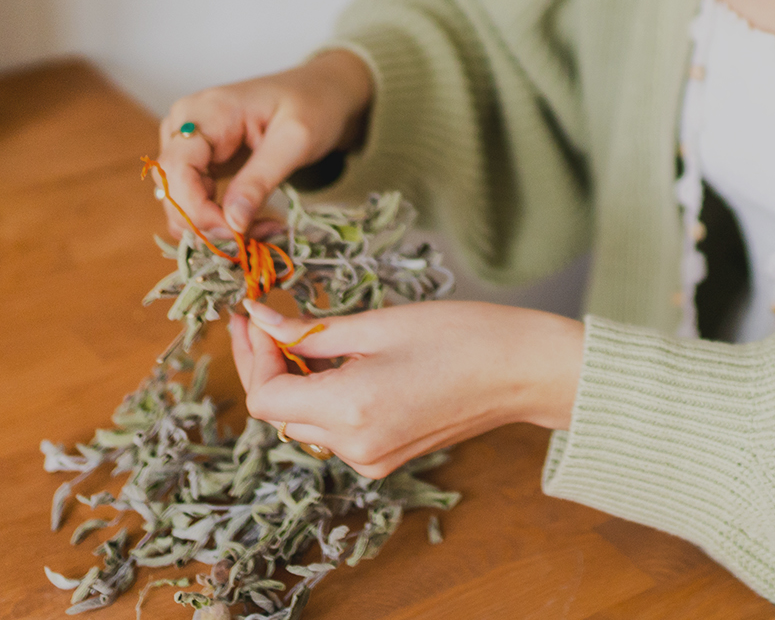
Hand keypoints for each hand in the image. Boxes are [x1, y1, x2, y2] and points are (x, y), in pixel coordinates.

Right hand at [155, 50, 372, 241]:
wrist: (321, 92)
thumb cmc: (312, 105)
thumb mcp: (295, 139)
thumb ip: (261, 179)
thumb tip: (232, 224)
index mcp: (204, 112)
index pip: (177, 170)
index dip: (197, 210)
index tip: (236, 234)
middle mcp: (183, 126)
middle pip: (172, 190)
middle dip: (208, 224)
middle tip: (258, 236)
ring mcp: (187, 145)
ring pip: (178, 202)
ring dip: (214, 226)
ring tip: (263, 228)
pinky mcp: (198, 163)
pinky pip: (193, 201)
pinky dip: (217, 220)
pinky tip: (252, 222)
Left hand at [230, 299, 584, 479]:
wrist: (522, 371)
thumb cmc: (460, 335)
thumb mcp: (378, 324)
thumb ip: (311, 330)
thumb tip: (259, 320)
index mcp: (350, 410)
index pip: (265, 396)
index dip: (252, 355)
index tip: (254, 316)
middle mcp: (355, 447)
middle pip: (281, 413)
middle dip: (269, 365)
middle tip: (269, 317)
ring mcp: (372, 459)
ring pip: (305, 423)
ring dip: (297, 381)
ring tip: (305, 335)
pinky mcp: (386, 458)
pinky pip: (336, 431)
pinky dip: (326, 397)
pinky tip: (338, 362)